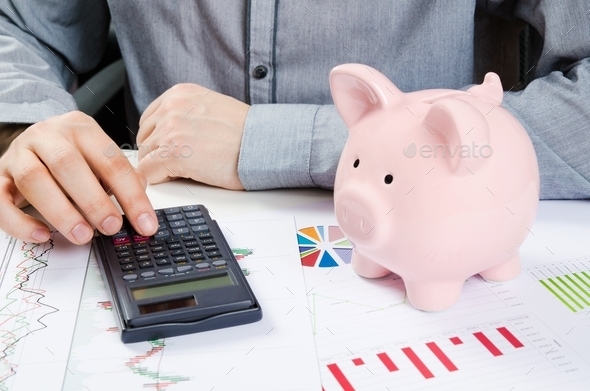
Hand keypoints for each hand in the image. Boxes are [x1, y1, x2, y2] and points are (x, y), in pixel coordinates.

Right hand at [0, 111, 157, 243]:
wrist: (32, 140)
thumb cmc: (73, 155)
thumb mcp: (100, 158)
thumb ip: (121, 177)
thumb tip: (142, 203)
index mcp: (81, 129)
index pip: (111, 161)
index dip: (131, 195)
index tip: (145, 224)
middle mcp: (48, 136)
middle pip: (69, 165)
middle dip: (94, 200)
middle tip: (111, 227)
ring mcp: (19, 154)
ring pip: (35, 179)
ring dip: (61, 212)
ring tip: (83, 235)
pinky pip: (0, 198)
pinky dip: (20, 221)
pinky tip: (41, 235)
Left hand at [137, 83, 248, 189]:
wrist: (262, 144)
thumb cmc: (246, 132)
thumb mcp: (211, 107)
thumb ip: (187, 113)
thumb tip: (172, 132)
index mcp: (180, 93)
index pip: (150, 119)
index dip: (159, 138)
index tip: (170, 148)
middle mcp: (171, 107)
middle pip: (145, 137)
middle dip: (158, 152)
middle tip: (181, 162)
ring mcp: (170, 130)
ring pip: (145, 157)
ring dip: (161, 166)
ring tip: (187, 168)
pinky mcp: (173, 154)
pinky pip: (148, 173)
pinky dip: (160, 179)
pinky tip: (181, 176)